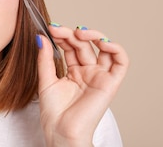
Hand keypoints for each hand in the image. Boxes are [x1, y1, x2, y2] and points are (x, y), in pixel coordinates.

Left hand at [37, 25, 128, 145]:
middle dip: (71, 34)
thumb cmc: (54, 114)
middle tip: (58, 30)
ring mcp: (100, 76)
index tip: (50, 29)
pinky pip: (121, 62)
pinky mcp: (111, 83)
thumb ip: (45, 58)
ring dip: (94, 36)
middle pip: (85, 45)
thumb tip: (41, 37)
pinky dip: (116, 49)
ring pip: (104, 48)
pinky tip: (102, 42)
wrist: (61, 132)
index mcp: (74, 72)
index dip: (63, 36)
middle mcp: (89, 72)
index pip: (71, 47)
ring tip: (79, 33)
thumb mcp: (45, 81)